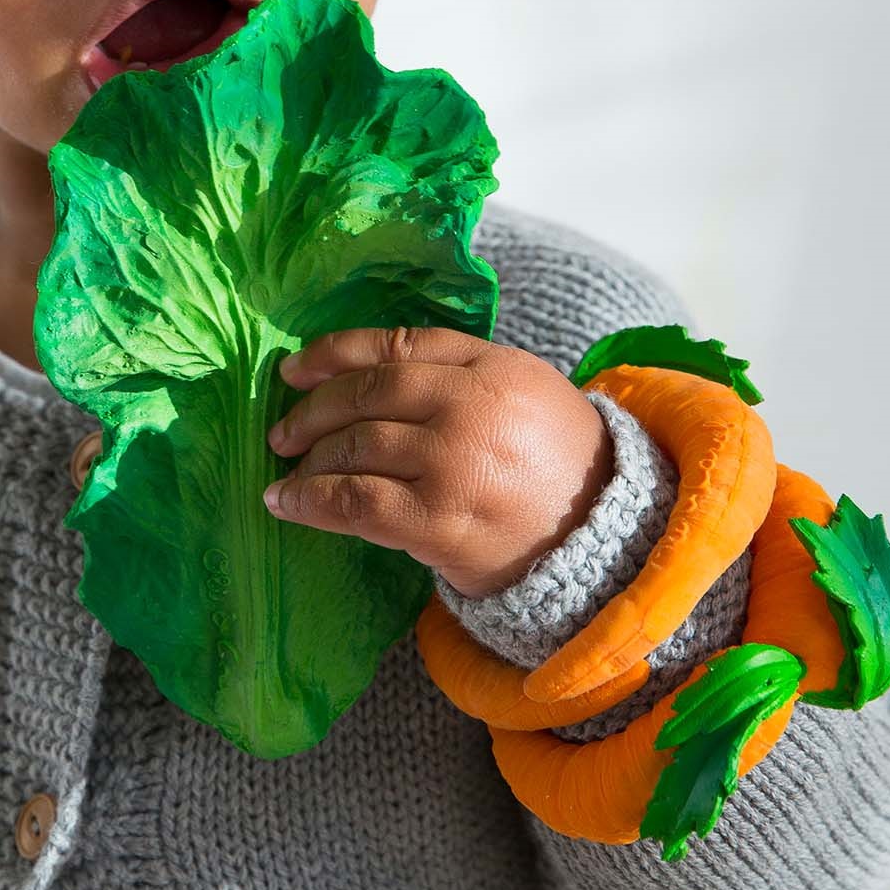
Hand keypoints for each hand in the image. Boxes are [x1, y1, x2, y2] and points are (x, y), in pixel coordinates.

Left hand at [263, 325, 614, 597]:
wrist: (606, 544)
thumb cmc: (556, 465)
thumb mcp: (523, 392)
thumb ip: (459, 370)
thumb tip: (368, 371)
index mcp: (491, 366)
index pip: (395, 345)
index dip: (334, 353)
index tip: (293, 368)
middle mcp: (469, 405)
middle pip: (367, 393)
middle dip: (312, 410)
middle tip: (282, 429)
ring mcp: (453, 462)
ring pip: (355, 446)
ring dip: (308, 459)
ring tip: (284, 471)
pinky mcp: (439, 520)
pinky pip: (355, 501)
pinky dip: (310, 500)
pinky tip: (286, 503)